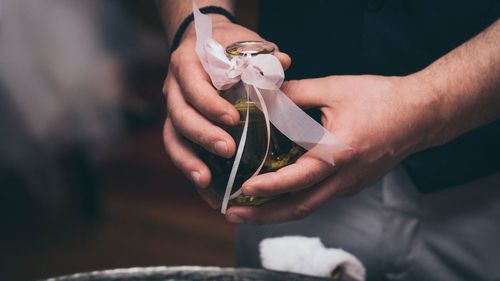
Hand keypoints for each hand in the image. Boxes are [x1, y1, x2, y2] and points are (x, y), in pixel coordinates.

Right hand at [163, 16, 290, 207]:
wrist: (204, 45)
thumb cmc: (226, 44)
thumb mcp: (243, 42)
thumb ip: (262, 55)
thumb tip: (284, 62)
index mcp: (187, 64)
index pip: (193, 86)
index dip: (210, 104)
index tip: (234, 120)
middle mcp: (174, 89)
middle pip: (180, 117)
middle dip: (203, 136)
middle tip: (228, 151)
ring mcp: (174, 110)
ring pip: (173, 139)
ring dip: (189, 163)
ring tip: (207, 184)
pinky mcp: (179, 128)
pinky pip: (180, 152)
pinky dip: (193, 171)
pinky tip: (209, 191)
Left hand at [225, 74, 439, 222]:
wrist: (423, 113)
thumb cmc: (383, 99)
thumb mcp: (335, 89)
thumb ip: (297, 92)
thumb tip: (266, 94)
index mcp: (339, 155)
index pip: (296, 179)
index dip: (267, 187)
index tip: (242, 189)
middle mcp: (345, 178)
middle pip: (299, 208)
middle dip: (263, 215)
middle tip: (232, 214)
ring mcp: (351, 185)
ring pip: (308, 206)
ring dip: (276, 211)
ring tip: (247, 209)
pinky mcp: (353, 183)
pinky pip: (320, 197)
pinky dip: (294, 200)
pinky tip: (278, 192)